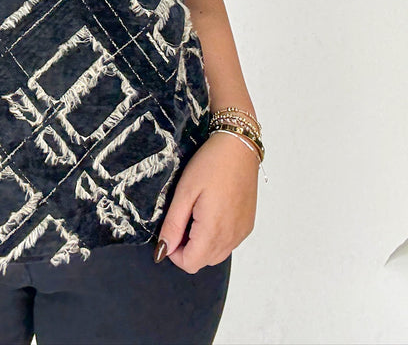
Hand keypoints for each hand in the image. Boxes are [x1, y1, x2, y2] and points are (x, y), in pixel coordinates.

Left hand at [156, 132, 257, 273]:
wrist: (239, 147)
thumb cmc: (211, 164)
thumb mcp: (184, 192)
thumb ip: (173, 225)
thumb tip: (163, 249)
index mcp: (213, 231)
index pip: (190, 264)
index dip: (174, 253)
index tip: (170, 231)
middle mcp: (231, 237)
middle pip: (203, 262)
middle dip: (187, 248)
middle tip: (181, 219)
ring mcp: (242, 232)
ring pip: (216, 255)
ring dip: (202, 244)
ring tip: (195, 214)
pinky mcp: (247, 225)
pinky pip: (229, 243)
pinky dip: (216, 237)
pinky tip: (211, 212)